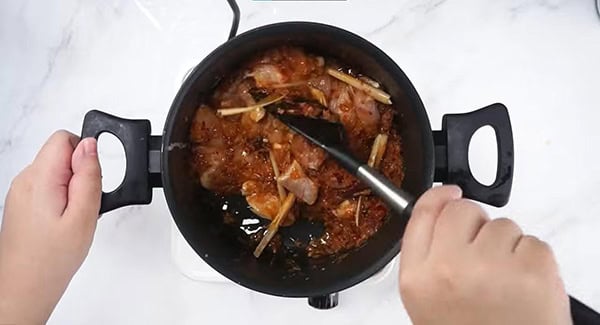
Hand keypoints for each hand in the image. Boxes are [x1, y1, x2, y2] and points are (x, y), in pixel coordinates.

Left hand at [0, 131, 101, 323]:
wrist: (25, 286)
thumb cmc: (51, 258)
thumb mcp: (83, 216)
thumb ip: (88, 176)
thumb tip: (90, 144)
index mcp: (40, 179)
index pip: (65, 138)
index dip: (85, 156)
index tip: (90, 182)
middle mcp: (25, 179)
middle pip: (61, 153)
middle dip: (81, 173)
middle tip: (83, 205)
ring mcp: (21, 190)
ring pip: (57, 169)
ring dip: (72, 187)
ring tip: (74, 216)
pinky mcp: (23, 201)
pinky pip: (49, 185)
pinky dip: (62, 197)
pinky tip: (64, 220)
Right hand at [399, 186, 570, 324]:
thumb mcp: (426, 300)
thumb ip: (427, 255)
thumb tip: (441, 209)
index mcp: (418, 278)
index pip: (423, 214)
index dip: (438, 197)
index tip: (449, 194)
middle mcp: (450, 269)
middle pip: (463, 210)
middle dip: (476, 225)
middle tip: (482, 257)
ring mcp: (493, 268)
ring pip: (502, 225)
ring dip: (507, 247)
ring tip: (504, 283)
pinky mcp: (533, 271)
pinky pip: (533, 242)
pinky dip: (533, 261)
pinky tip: (523, 287)